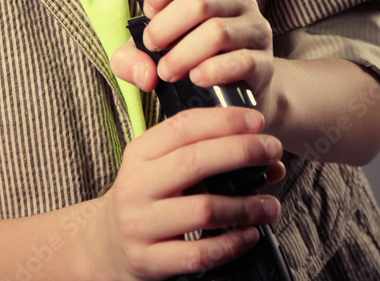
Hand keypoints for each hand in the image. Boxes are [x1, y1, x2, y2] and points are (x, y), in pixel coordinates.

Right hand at [94, 105, 284, 280]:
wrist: (107, 244)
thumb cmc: (146, 197)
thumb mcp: (158, 166)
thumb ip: (201, 152)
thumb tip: (262, 152)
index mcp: (139, 153)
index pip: (182, 126)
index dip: (223, 120)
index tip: (257, 119)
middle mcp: (136, 185)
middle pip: (195, 162)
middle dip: (241, 152)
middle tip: (273, 150)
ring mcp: (141, 225)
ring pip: (203, 210)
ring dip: (246, 206)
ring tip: (271, 204)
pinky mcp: (149, 260)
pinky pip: (199, 254)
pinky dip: (231, 244)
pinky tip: (250, 235)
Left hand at [111, 0, 276, 118]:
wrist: (242, 95)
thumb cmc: (196, 62)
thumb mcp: (158, 52)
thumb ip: (134, 56)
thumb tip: (143, 72)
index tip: (148, 13)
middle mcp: (236, 0)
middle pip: (197, 1)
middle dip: (165, 28)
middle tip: (153, 49)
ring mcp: (254, 29)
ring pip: (216, 31)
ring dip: (183, 56)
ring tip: (169, 72)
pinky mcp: (265, 62)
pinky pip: (241, 61)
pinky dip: (212, 72)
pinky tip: (197, 79)